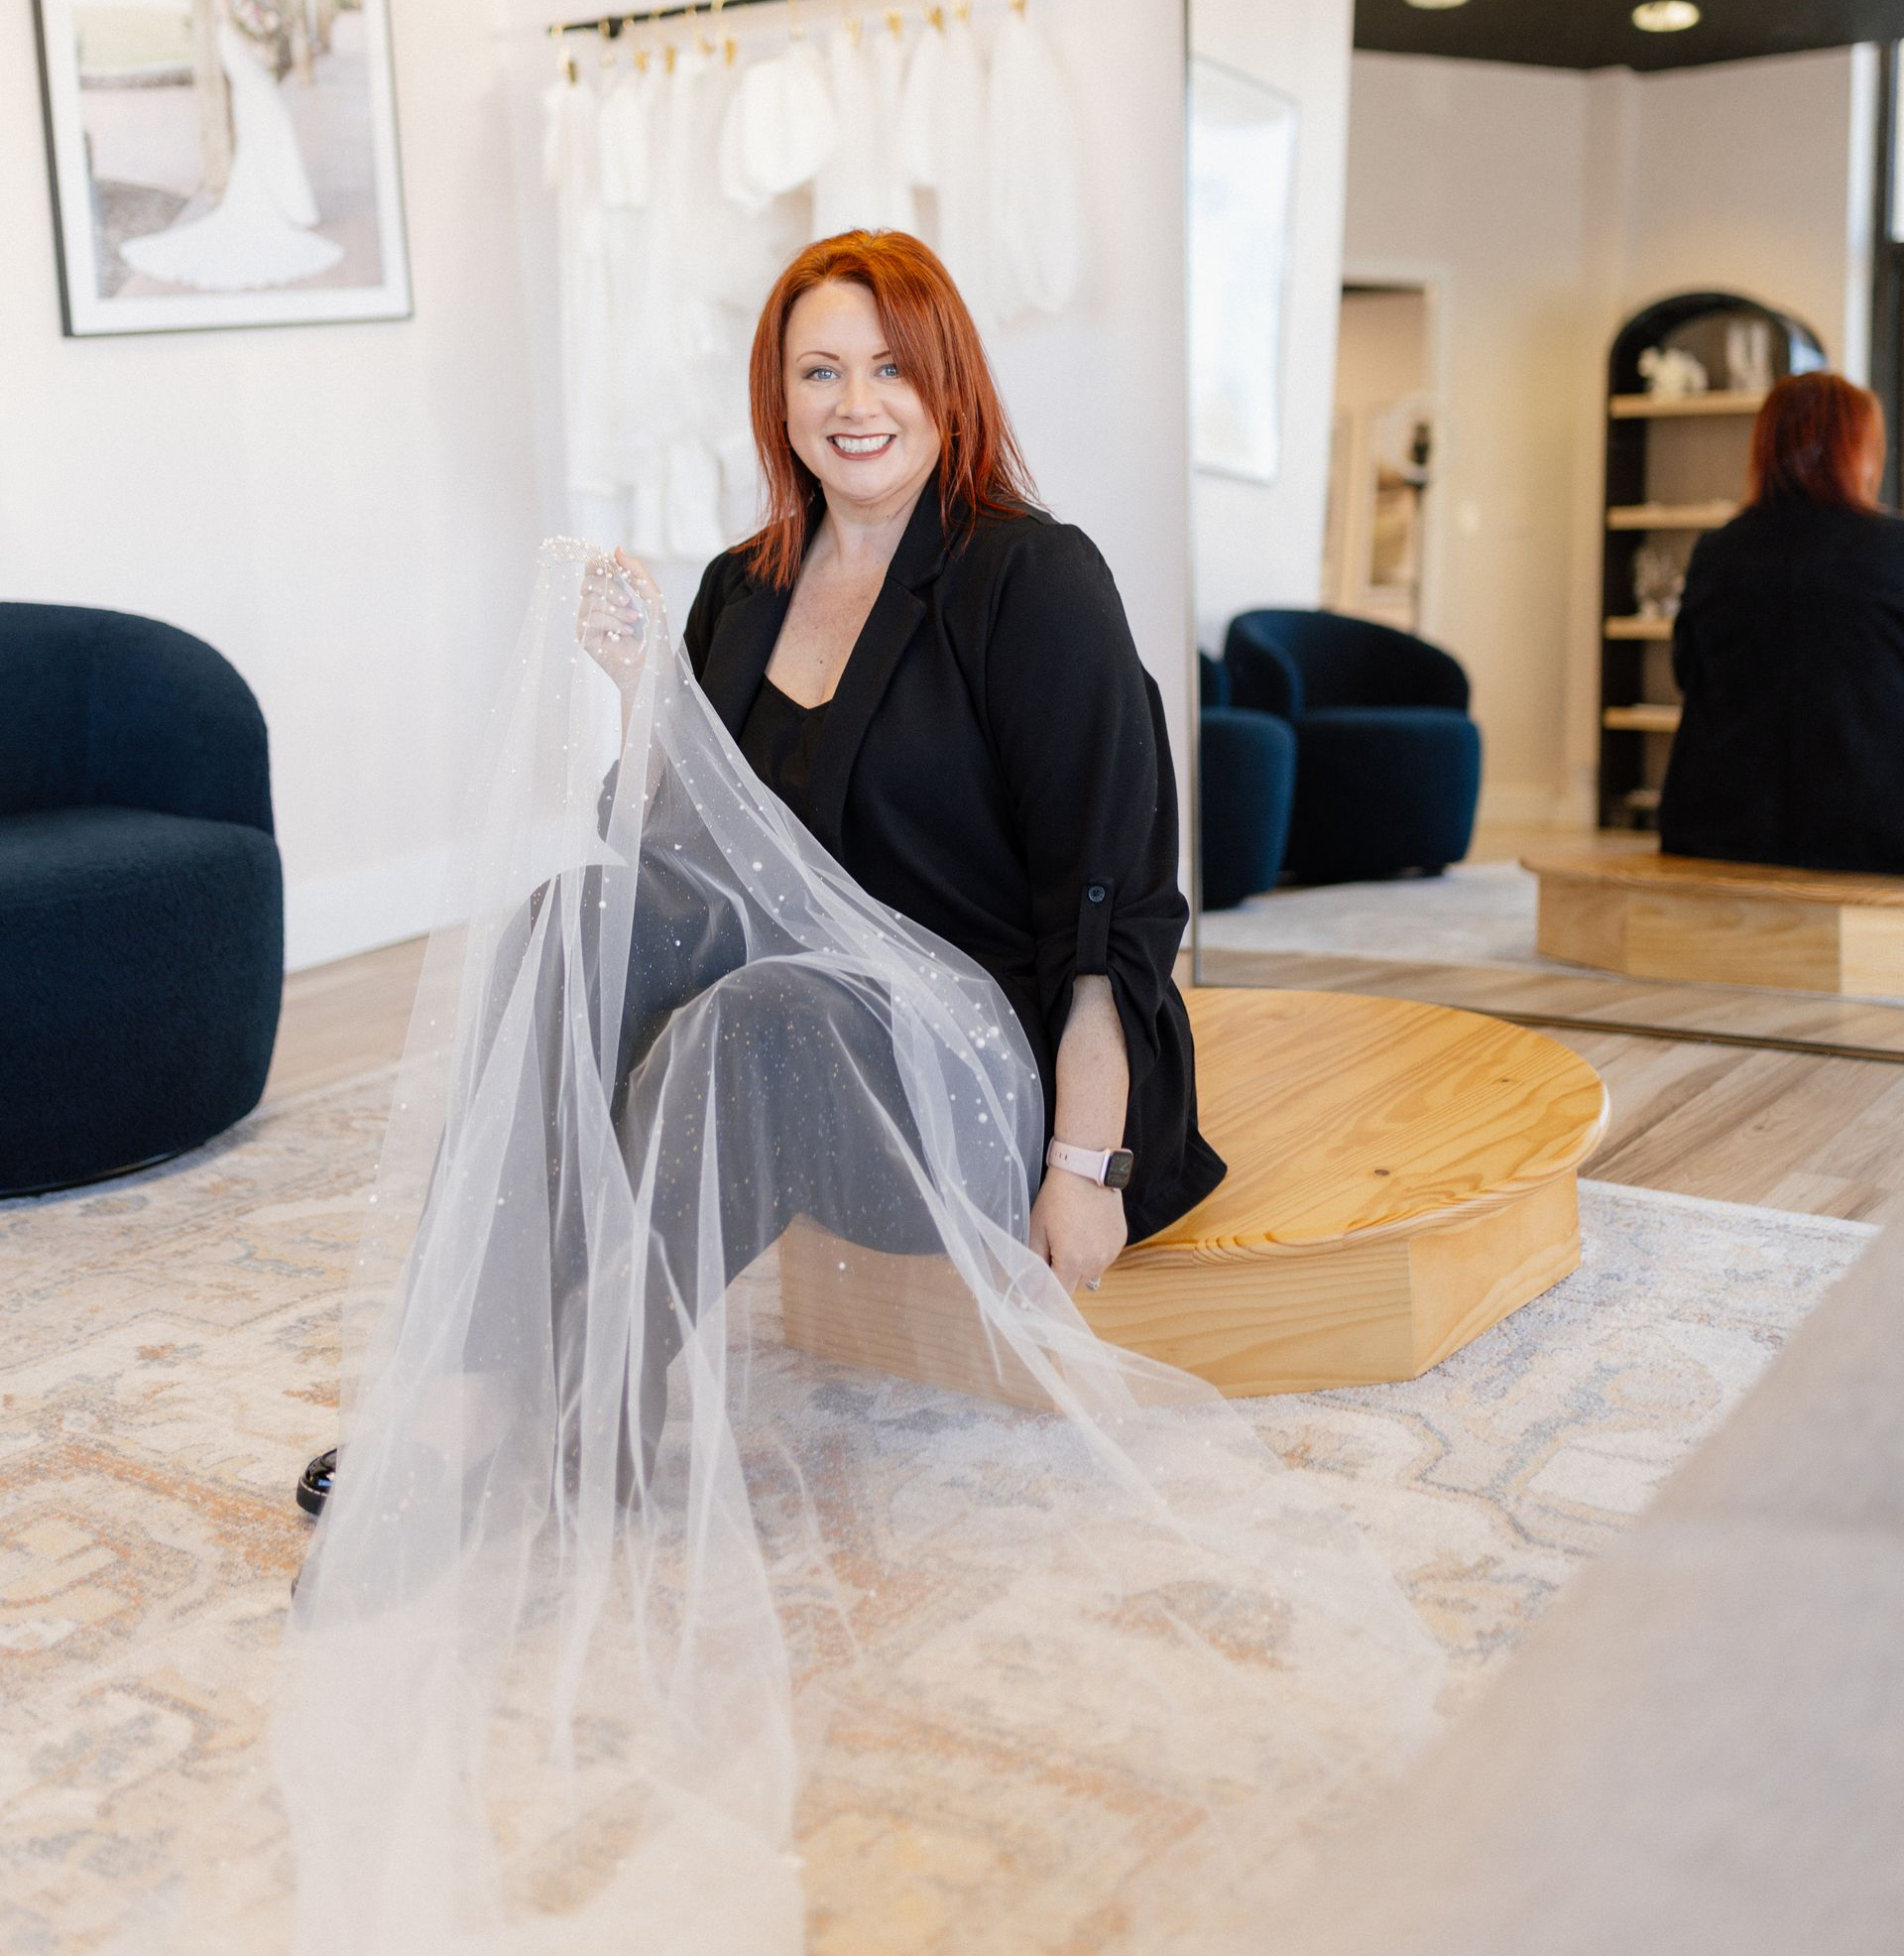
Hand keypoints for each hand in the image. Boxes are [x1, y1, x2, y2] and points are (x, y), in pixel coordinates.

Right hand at [577, 548, 661, 694]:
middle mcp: (594, 601)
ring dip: (616, 609)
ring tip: (633, 621)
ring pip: (591, 598)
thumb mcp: (652, 596)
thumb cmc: (653, 633)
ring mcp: (587, 617)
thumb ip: (636, 571)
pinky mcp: (584, 634)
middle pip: (588, 578)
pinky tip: (625, 633)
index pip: (594, 564)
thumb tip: (616, 548)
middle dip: (611, 588)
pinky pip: (591, 617)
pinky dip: (612, 623)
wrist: (652, 665)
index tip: (617, 570)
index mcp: (608, 589)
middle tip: (629, 601)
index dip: (602, 563)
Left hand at [1028, 1166, 1127, 1295]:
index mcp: (1071, 1260)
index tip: (1039, 1287)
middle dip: (1062, 1276)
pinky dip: (1094, 1253)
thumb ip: (1034, 1261)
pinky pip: (1104, 1258)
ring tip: (1071, 1238)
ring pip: (1091, 1274)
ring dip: (1080, 1266)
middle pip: (1075, 1285)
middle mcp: (1095, 1261)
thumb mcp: (1037, 1228)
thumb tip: (1031, 1286)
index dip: (1047, 1293)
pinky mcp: (1120, 1241)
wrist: (1086, 1171)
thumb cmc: (1057, 1197)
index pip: (1059, 1294)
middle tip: (1053, 1251)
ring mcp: (1111, 1252)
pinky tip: (1086, 1232)